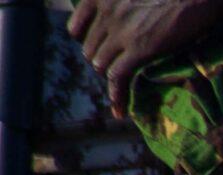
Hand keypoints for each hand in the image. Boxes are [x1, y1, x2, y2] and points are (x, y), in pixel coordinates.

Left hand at [67, 0, 222, 115]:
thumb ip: (125, 6)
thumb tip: (132, 20)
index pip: (77, 27)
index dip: (87, 42)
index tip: (100, 49)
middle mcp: (106, 11)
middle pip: (90, 48)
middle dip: (103, 61)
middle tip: (120, 69)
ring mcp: (121, 30)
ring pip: (100, 64)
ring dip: (111, 76)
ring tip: (124, 85)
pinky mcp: (140, 48)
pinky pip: (118, 77)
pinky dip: (117, 96)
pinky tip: (119, 110)